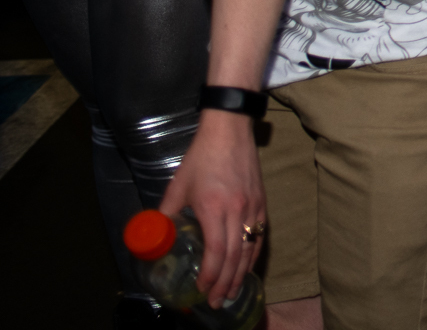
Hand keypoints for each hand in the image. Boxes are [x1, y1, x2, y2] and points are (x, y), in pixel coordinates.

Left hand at [157, 110, 265, 307]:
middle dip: (225, 283)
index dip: (210, 275)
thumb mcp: (177, 186)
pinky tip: (246, 267)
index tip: (201, 290)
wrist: (230, 131)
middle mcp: (237, 211)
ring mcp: (253, 207)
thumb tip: (158, 235)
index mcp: (214, 208)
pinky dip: (253, 256)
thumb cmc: (201, 157)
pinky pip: (258, 236)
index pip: (216, 251)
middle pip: (235, 256)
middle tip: (216, 302)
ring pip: (250, 249)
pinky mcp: (261, 202)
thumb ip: (167, 213)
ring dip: (241, 274)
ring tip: (231, 292)